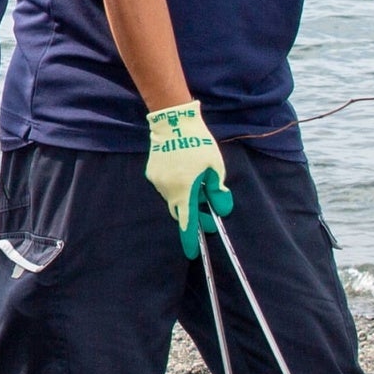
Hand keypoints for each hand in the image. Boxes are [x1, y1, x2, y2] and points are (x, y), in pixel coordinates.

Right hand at [144, 102, 231, 259]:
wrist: (173, 122)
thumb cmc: (198, 143)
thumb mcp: (215, 166)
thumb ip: (216, 189)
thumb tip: (222, 208)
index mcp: (184, 190)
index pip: (187, 221)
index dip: (189, 238)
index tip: (192, 252)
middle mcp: (167, 190)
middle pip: (178, 210)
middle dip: (190, 211)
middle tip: (204, 205)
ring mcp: (157, 181)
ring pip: (171, 196)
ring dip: (182, 194)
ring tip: (194, 177)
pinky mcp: (151, 172)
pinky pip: (164, 185)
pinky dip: (174, 183)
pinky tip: (181, 168)